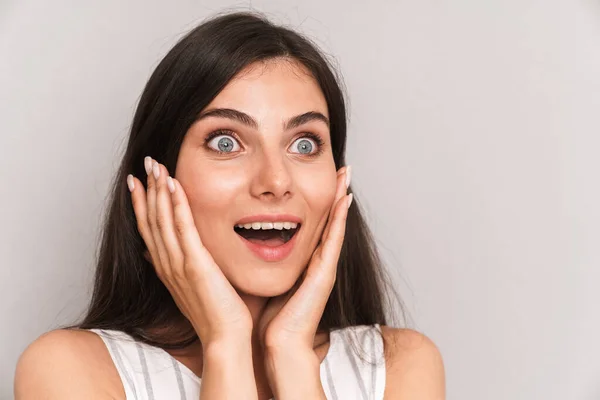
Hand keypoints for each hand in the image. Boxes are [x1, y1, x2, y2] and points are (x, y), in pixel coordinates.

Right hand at [128, 157, 252, 345]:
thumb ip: (172, 266)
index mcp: (165, 267)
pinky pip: (183, 228)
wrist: (224, 336)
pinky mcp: (195, 264)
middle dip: (147, 188)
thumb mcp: (187, 286)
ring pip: (162, 220)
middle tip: (146, 163)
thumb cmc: (214, 312)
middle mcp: (166, 263)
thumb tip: (153, 253)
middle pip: (151, 219)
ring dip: (158, 190)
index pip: (147, 228)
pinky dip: (177, 205)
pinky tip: (174, 184)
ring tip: (155, 165)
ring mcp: (179, 264)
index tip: (136, 181)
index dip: (140, 203)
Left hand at [257, 166, 351, 353]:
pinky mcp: (325, 273)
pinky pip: (333, 239)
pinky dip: (340, 218)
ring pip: (334, 224)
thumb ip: (258, 264)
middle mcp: (317, 263)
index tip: (319, 179)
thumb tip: (239, 246)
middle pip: (327, 220)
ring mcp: (324, 267)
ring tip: (345, 173)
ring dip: (340, 198)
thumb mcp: (264, 282)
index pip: (311, 225)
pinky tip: (344, 197)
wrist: (278, 347)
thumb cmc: (268, 320)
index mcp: (302, 264)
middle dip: (333, 193)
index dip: (316, 202)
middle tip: (341, 168)